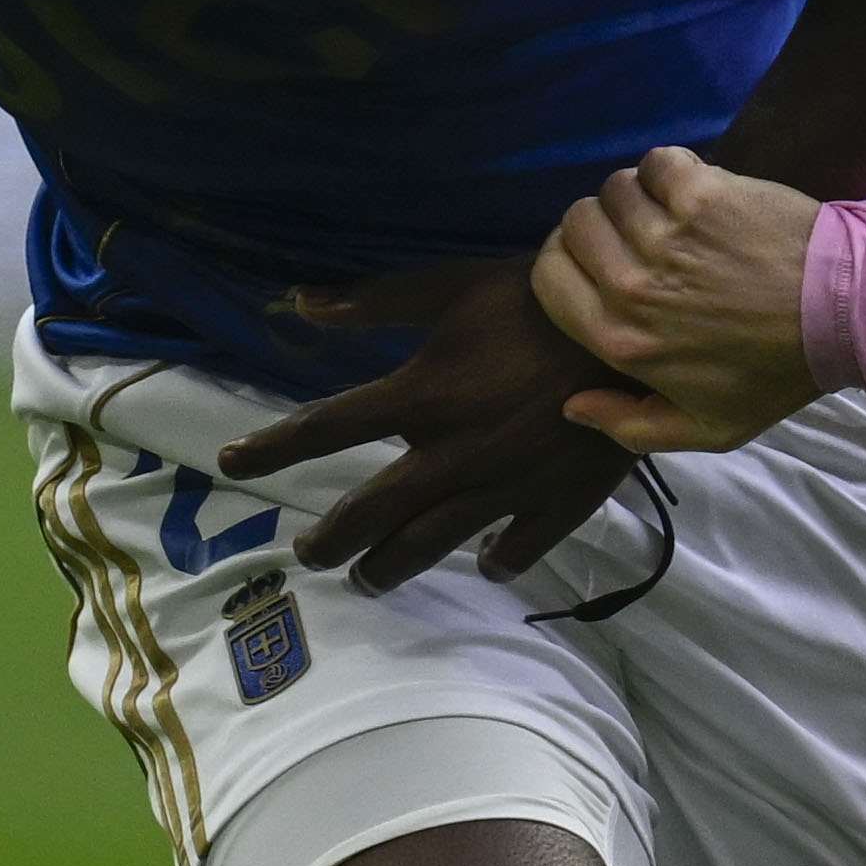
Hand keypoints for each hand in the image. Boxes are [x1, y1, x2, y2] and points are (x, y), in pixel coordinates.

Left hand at [213, 263, 650, 592]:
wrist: (634, 336)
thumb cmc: (540, 297)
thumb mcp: (451, 284)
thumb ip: (375, 300)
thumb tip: (299, 302)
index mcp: (419, 398)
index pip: (324, 429)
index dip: (271, 447)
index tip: (230, 462)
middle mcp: (449, 456)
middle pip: (371, 510)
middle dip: (332, 539)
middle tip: (309, 556)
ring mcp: (503, 488)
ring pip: (433, 543)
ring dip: (392, 567)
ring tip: (369, 581)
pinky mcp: (556, 502)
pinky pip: (519, 547)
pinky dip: (500, 560)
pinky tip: (488, 566)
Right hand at [532, 147, 840, 452]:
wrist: (846, 315)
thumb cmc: (776, 374)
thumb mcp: (707, 429)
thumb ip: (631, 426)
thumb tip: (572, 406)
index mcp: (621, 340)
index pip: (548, 278)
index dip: (563, 262)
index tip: (594, 261)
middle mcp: (634, 286)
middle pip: (574, 225)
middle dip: (599, 227)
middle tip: (638, 237)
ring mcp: (668, 236)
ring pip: (614, 189)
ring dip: (638, 196)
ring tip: (671, 214)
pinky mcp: (704, 195)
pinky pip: (658, 163)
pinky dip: (671, 170)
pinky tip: (696, 190)